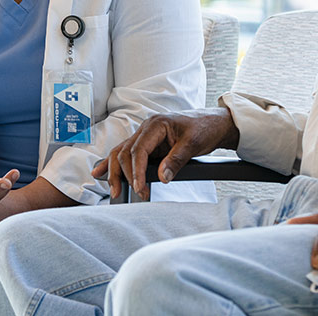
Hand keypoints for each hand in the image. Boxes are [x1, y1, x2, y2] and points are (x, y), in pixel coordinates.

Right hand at [90, 107, 238, 199]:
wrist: (214, 123)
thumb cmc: (205, 128)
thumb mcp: (193, 144)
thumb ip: (176, 160)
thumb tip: (162, 177)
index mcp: (156, 125)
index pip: (138, 150)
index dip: (137, 172)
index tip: (140, 189)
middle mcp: (146, 128)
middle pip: (124, 152)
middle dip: (124, 175)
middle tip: (134, 194)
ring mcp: (145, 135)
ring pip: (121, 152)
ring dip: (115, 171)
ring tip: (114, 190)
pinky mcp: (148, 143)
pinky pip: (127, 153)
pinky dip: (115, 164)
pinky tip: (102, 172)